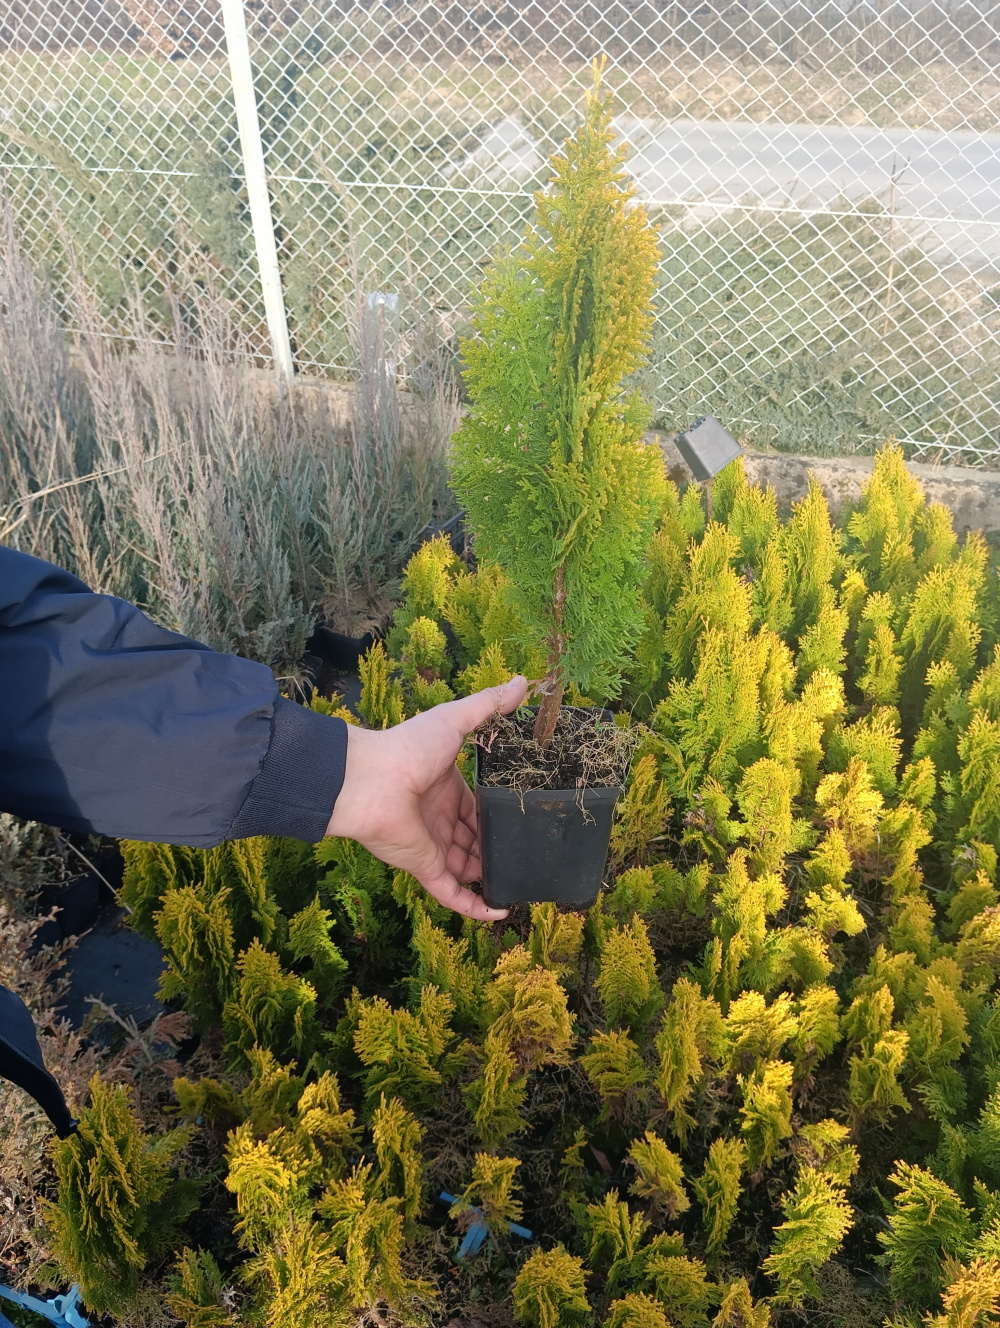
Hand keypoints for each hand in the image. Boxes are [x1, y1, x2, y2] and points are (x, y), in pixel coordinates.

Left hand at [325, 675, 527, 919]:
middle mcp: (439, 818)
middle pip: (474, 841)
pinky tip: (500, 910)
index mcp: (446, 788)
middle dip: (496, 850)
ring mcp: (432, 845)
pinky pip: (452, 894)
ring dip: (489, 876)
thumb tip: (524, 680)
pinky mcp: (425, 868)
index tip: (522, 823)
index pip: (476, 809)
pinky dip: (474, 906)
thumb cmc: (408, 746)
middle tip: (527, 855)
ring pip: (467, 869)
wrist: (369, 779)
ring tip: (521, 881)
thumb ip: (489, 704)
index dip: (496, 817)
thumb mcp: (455, 720)